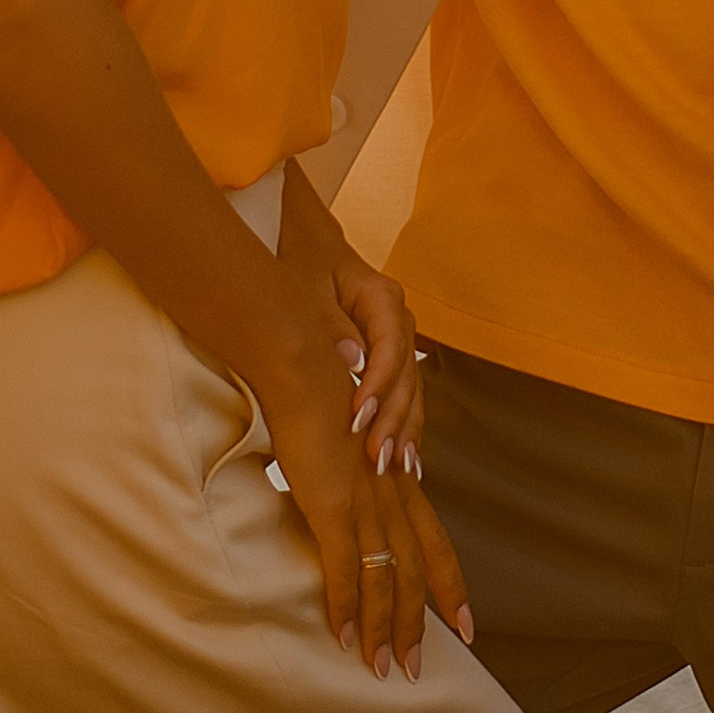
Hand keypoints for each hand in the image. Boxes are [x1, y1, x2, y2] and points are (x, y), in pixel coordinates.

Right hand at [251, 308, 472, 679]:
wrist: (303, 355)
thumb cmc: (316, 380)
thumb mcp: (343, 427)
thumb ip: (348, 460)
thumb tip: (341, 477)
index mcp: (394, 475)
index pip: (432, 538)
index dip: (448, 582)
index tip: (462, 620)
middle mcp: (389, 489)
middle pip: (418, 567)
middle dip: (423, 621)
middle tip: (426, 666)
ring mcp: (364, 498)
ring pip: (385, 578)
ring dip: (384, 629)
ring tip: (385, 670)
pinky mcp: (331, 503)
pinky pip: (344, 569)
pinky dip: (344, 607)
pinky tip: (342, 638)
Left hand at [278, 163, 422, 475]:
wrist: (307, 245)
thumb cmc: (302, 261)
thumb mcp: (305, 284)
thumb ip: (328, 322)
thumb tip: (352, 360)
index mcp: (382, 297)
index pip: (390, 346)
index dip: (378, 384)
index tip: (359, 416)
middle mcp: (398, 320)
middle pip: (406, 374)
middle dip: (394, 418)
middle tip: (377, 457)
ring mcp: (398, 340)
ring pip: (411, 389)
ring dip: (404, 429)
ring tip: (397, 468)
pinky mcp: (389, 359)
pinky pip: (403, 395)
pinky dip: (404, 426)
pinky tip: (406, 460)